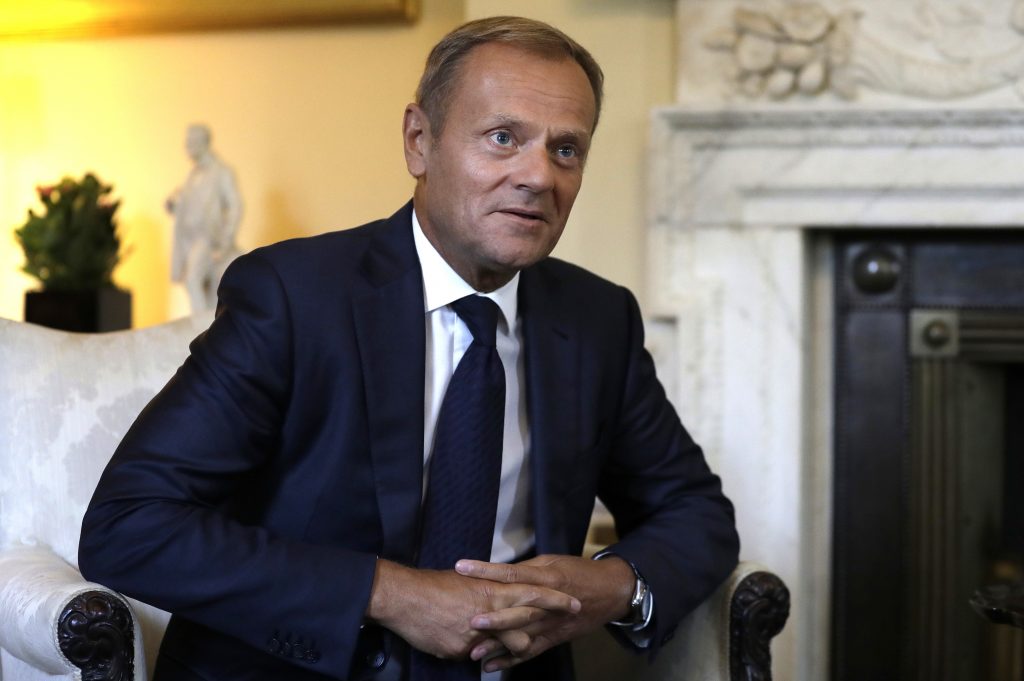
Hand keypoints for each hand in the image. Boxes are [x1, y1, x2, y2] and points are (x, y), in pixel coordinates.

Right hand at [364, 559, 580, 659]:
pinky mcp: (462, 647)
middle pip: (530, 615)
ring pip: (511, 640)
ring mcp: (478, 630)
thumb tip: (497, 599)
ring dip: (521, 643)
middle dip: (552, 616)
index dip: (554, 598)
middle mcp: (490, 608)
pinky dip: (486, 654)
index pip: (532, 592)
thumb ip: (485, 594)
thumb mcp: (465, 584)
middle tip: (573, 614)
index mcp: (491, 589)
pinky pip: (481, 655)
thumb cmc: (431, 588)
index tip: (573, 601)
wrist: (403, 597)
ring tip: (527, 643)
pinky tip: (485, 658)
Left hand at [455, 554, 634, 671]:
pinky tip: (492, 666)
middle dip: (495, 618)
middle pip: (519, 611)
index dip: (487, 571)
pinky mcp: (555, 638)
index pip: (512, 574)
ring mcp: (552, 624)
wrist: (611, 591)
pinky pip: (531, 651)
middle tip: (471, 622)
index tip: (463, 567)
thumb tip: (499, 572)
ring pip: (523, 636)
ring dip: (499, 645)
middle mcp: (548, 603)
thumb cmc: (579, 570)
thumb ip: (527, 569)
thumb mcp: (553, 562)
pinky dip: (511, 660)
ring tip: (474, 652)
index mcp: (547, 578)